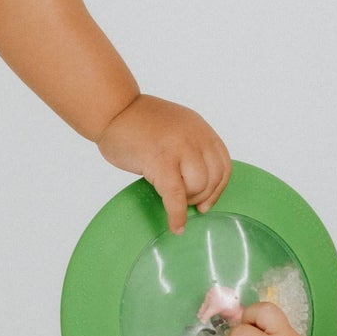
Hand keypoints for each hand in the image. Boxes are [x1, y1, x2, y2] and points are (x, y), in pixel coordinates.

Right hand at [97, 94, 230, 232]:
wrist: (113, 109)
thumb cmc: (137, 122)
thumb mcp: (176, 128)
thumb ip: (190, 148)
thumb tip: (197, 180)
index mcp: (200, 129)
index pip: (223, 164)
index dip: (218, 188)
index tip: (207, 203)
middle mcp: (194, 137)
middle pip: (214, 177)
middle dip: (202, 197)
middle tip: (186, 203)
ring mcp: (178, 148)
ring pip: (198, 186)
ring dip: (188, 202)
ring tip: (175, 203)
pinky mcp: (160, 161)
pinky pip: (176, 196)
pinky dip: (177, 215)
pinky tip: (176, 226)